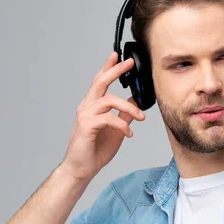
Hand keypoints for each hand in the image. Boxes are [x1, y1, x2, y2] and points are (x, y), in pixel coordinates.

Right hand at [59, 52, 145, 180]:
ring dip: (129, 107)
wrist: (82, 168)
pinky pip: (108, 118)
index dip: (108, 67)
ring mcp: (85, 115)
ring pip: (109, 100)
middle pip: (100, 81)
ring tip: (141, 118)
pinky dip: (122, 125)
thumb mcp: (116, 128)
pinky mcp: (87, 126)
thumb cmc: (96, 149)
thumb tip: (136, 103)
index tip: (117, 55)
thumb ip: (124, 114)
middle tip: (129, 63)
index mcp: (93, 105)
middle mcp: (87, 107)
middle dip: (115, 70)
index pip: (100, 81)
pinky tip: (129, 134)